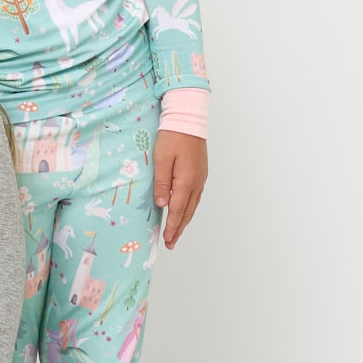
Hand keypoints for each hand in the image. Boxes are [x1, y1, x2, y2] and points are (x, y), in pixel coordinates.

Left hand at [153, 130, 207, 248]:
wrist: (188, 119)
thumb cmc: (172, 137)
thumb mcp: (161, 159)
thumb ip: (162, 183)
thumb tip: (162, 205)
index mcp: (186, 181)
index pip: (177, 210)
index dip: (172, 226)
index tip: (167, 240)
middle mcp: (197, 182)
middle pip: (187, 211)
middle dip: (179, 228)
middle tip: (171, 243)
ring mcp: (201, 178)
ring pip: (193, 205)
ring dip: (184, 220)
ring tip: (177, 232)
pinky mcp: (200, 173)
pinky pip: (195, 196)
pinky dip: (189, 208)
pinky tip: (184, 211)